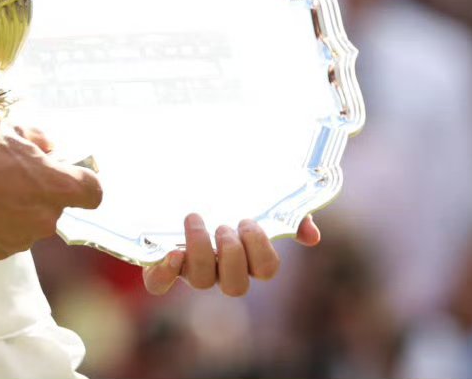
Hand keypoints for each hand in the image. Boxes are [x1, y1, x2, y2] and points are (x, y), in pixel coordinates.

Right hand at [0, 121, 103, 260]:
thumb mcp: (12, 130)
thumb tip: (48, 150)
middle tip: (13, 177)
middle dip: (41, 195)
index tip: (68, 176)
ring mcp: (22, 238)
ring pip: (31, 224)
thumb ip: (39, 140)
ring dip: (19, 211)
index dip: (83, 184)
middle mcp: (45, 218)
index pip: (93, 194)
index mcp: (56, 186)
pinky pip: (8, 238)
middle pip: (56, 208)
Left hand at [143, 213, 320, 296]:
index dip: (260, 250)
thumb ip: (290, 216)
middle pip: (235, 285)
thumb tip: (311, 235)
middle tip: (224, 226)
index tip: (248, 221)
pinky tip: (171, 253)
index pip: (266, 271)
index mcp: (248, 256)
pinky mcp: (161, 265)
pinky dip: (164, 274)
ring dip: (200, 250)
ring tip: (195, 218)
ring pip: (201, 281)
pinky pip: (159, 285)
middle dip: (232, 255)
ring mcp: (191, 269)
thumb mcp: (261, 200)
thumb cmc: (230, 198)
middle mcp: (221, 269)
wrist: (183, 185)